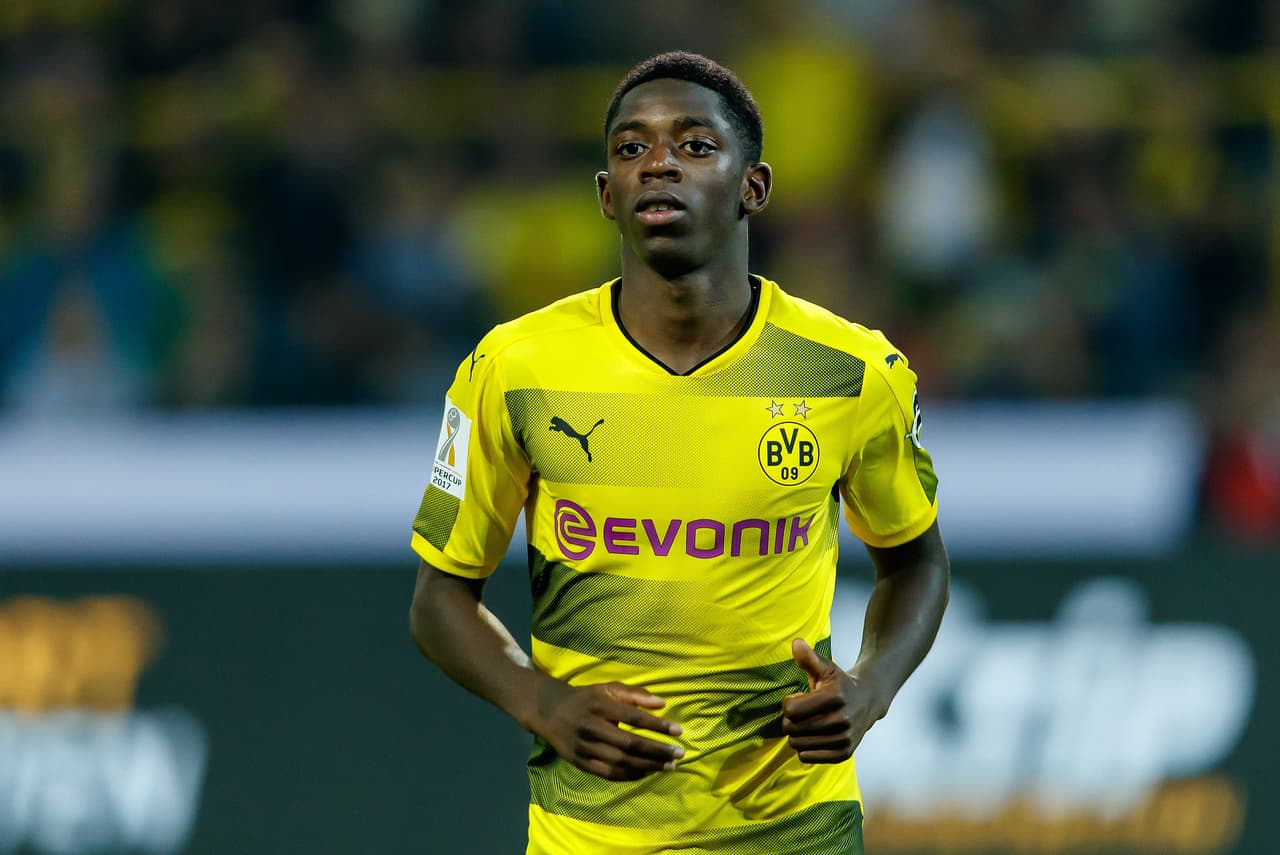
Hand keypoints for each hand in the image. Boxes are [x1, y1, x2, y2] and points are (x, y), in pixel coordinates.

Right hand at [531, 678, 684, 780]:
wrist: (550, 712)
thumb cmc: (586, 699)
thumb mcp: (607, 689)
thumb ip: (634, 694)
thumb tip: (662, 704)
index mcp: (599, 705)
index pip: (633, 717)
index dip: (657, 725)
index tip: (679, 731)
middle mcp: (591, 727)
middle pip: (629, 743)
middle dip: (657, 750)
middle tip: (680, 753)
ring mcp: (584, 748)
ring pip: (621, 761)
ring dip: (648, 766)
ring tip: (669, 766)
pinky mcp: (580, 763)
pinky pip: (609, 773)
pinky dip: (630, 775)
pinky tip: (647, 773)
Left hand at [782, 638, 887, 763]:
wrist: (869, 699)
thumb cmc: (840, 682)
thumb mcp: (826, 667)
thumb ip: (808, 656)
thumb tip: (796, 643)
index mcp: (835, 696)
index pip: (791, 709)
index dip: (788, 702)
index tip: (798, 697)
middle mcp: (842, 720)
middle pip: (793, 728)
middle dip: (789, 719)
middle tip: (800, 712)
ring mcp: (844, 738)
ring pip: (798, 745)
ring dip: (796, 735)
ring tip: (807, 723)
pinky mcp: (844, 753)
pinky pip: (808, 758)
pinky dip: (805, 749)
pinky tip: (812, 736)